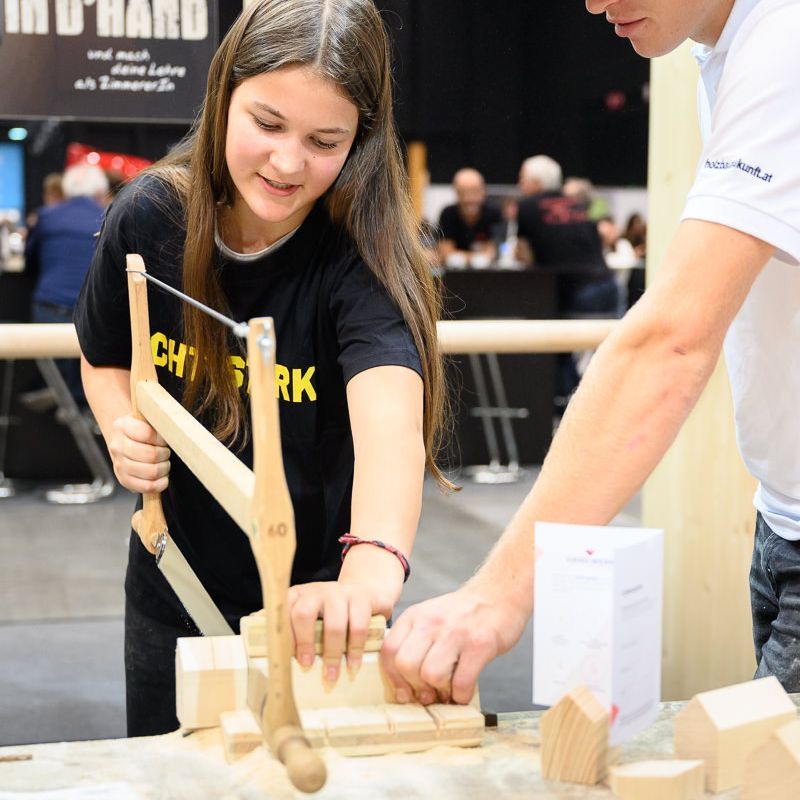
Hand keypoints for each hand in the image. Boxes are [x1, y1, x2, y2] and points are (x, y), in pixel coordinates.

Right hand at [108, 414, 170, 493]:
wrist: (127, 440)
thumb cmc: (143, 429)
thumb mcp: (147, 418)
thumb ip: (158, 420)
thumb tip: (173, 428)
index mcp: (122, 426)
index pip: (147, 433)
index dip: (161, 438)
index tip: (164, 438)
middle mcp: (117, 445)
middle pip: (151, 455)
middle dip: (165, 454)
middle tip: (166, 452)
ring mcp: (119, 464)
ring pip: (151, 472)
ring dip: (164, 469)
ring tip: (164, 463)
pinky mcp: (124, 480)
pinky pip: (146, 486)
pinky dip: (160, 484)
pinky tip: (162, 477)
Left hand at [287, 581, 378, 682]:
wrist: (363, 595)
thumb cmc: (330, 616)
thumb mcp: (310, 620)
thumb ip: (297, 635)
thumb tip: (285, 665)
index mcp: (298, 595)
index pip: (283, 611)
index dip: (283, 635)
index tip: (286, 657)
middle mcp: (316, 591)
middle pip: (304, 613)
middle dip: (305, 643)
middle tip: (307, 665)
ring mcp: (339, 592)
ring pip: (334, 624)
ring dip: (332, 653)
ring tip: (331, 674)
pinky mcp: (361, 598)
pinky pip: (358, 627)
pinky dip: (355, 649)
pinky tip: (353, 664)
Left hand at [380, 585, 528, 704]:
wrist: (498, 595)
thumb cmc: (462, 614)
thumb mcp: (429, 618)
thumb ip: (413, 644)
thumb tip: (404, 686)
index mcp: (415, 616)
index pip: (389, 650)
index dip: (394, 678)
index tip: (404, 692)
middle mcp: (432, 622)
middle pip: (406, 664)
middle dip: (416, 686)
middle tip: (429, 693)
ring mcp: (456, 633)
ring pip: (431, 675)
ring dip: (440, 691)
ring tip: (448, 691)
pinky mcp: (479, 645)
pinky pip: (461, 683)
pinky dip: (461, 696)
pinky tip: (464, 691)